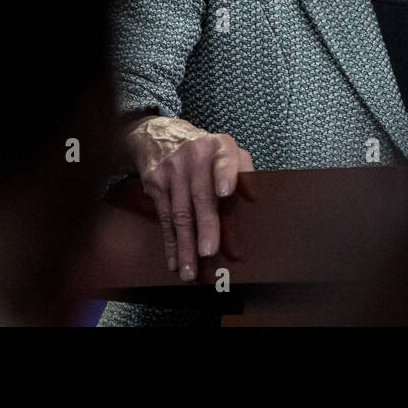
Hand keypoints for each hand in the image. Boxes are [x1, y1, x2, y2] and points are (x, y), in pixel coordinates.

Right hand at [125, 116, 253, 280]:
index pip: (224, 159)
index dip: (227, 175)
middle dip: (205, 226)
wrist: (161, 135)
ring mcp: (172, 169)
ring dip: (186, 246)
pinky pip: (164, 218)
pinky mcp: (155, 183)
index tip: (227, 193)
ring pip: (180, 213)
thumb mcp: (227, 156)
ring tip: (191, 271)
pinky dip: (171, 243)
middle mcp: (195, 155)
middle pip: (201, 195)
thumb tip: (253, 204)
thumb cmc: (205, 154)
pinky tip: (175, 262)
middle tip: (209, 252)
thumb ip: (242, 181)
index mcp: (220, 147)